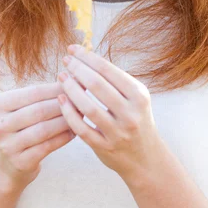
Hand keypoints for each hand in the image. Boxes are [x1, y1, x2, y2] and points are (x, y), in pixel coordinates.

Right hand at [0, 82, 74, 192]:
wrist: (6, 164)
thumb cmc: (22, 127)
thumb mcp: (24, 108)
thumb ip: (44, 95)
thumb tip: (75, 78)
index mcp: (0, 104)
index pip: (34, 92)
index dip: (57, 88)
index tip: (77, 84)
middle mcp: (0, 124)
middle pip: (39, 110)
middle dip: (64, 105)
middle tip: (83, 101)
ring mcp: (8, 145)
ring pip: (44, 129)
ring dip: (66, 121)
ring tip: (81, 116)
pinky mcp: (20, 162)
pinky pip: (47, 147)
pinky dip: (63, 138)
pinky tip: (74, 132)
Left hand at [57, 44, 161, 182]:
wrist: (146, 158)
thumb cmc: (136, 119)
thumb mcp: (135, 97)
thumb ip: (114, 80)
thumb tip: (85, 56)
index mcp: (139, 95)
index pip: (108, 70)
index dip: (87, 57)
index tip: (72, 49)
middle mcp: (130, 113)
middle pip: (97, 85)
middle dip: (77, 69)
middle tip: (65, 61)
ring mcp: (118, 132)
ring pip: (88, 107)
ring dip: (71, 89)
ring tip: (61, 77)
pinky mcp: (105, 148)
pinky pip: (82, 129)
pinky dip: (69, 113)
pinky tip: (61, 100)